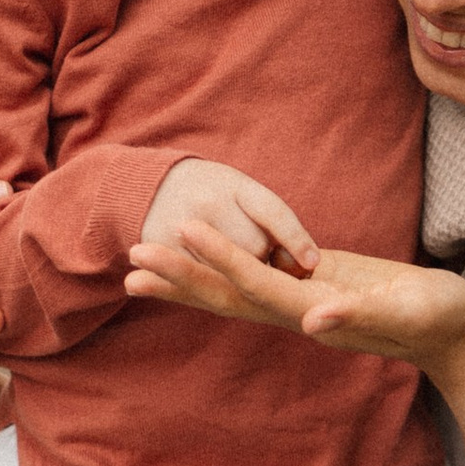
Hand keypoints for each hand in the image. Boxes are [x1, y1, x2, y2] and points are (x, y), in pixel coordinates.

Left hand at [125, 220, 464, 379]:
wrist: (450, 332)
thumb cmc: (437, 319)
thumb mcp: (406, 313)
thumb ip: (363, 315)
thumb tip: (314, 319)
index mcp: (317, 313)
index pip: (258, 286)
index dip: (220, 259)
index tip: (183, 231)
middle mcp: (298, 312)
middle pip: (230, 296)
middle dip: (183, 276)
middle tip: (133, 256)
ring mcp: (301, 302)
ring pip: (234, 290)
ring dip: (188, 277)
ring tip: (142, 263)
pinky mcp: (310, 287)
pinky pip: (254, 278)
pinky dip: (220, 267)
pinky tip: (197, 256)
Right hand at [138, 157, 321, 274]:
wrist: (150, 189)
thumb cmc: (211, 193)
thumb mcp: (240, 190)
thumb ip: (272, 219)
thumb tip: (305, 264)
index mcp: (230, 183)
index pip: (271, 212)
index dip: (295, 238)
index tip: (314, 262)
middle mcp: (205, 204)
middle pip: (253, 248)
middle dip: (263, 257)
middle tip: (260, 255)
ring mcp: (180, 230)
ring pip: (228, 271)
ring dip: (238, 274)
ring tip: (230, 260)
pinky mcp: (163, 254)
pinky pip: (203, 282)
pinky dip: (214, 282)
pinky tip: (211, 270)